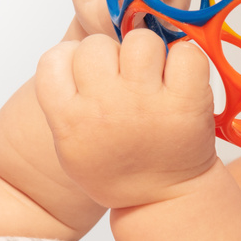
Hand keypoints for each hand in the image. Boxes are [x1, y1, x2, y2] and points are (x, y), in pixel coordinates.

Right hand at [35, 29, 216, 208]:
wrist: (163, 199)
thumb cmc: (116, 166)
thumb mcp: (71, 143)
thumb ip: (67, 98)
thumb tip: (80, 46)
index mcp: (69, 120)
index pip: (54, 59)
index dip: (72, 59)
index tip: (88, 76)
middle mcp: (104, 108)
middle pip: (96, 46)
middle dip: (111, 56)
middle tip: (124, 80)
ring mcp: (145, 103)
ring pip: (140, 41)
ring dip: (149, 53)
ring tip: (154, 79)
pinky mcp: (186, 102)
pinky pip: (185, 53)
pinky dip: (186, 60)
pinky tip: (180, 81)